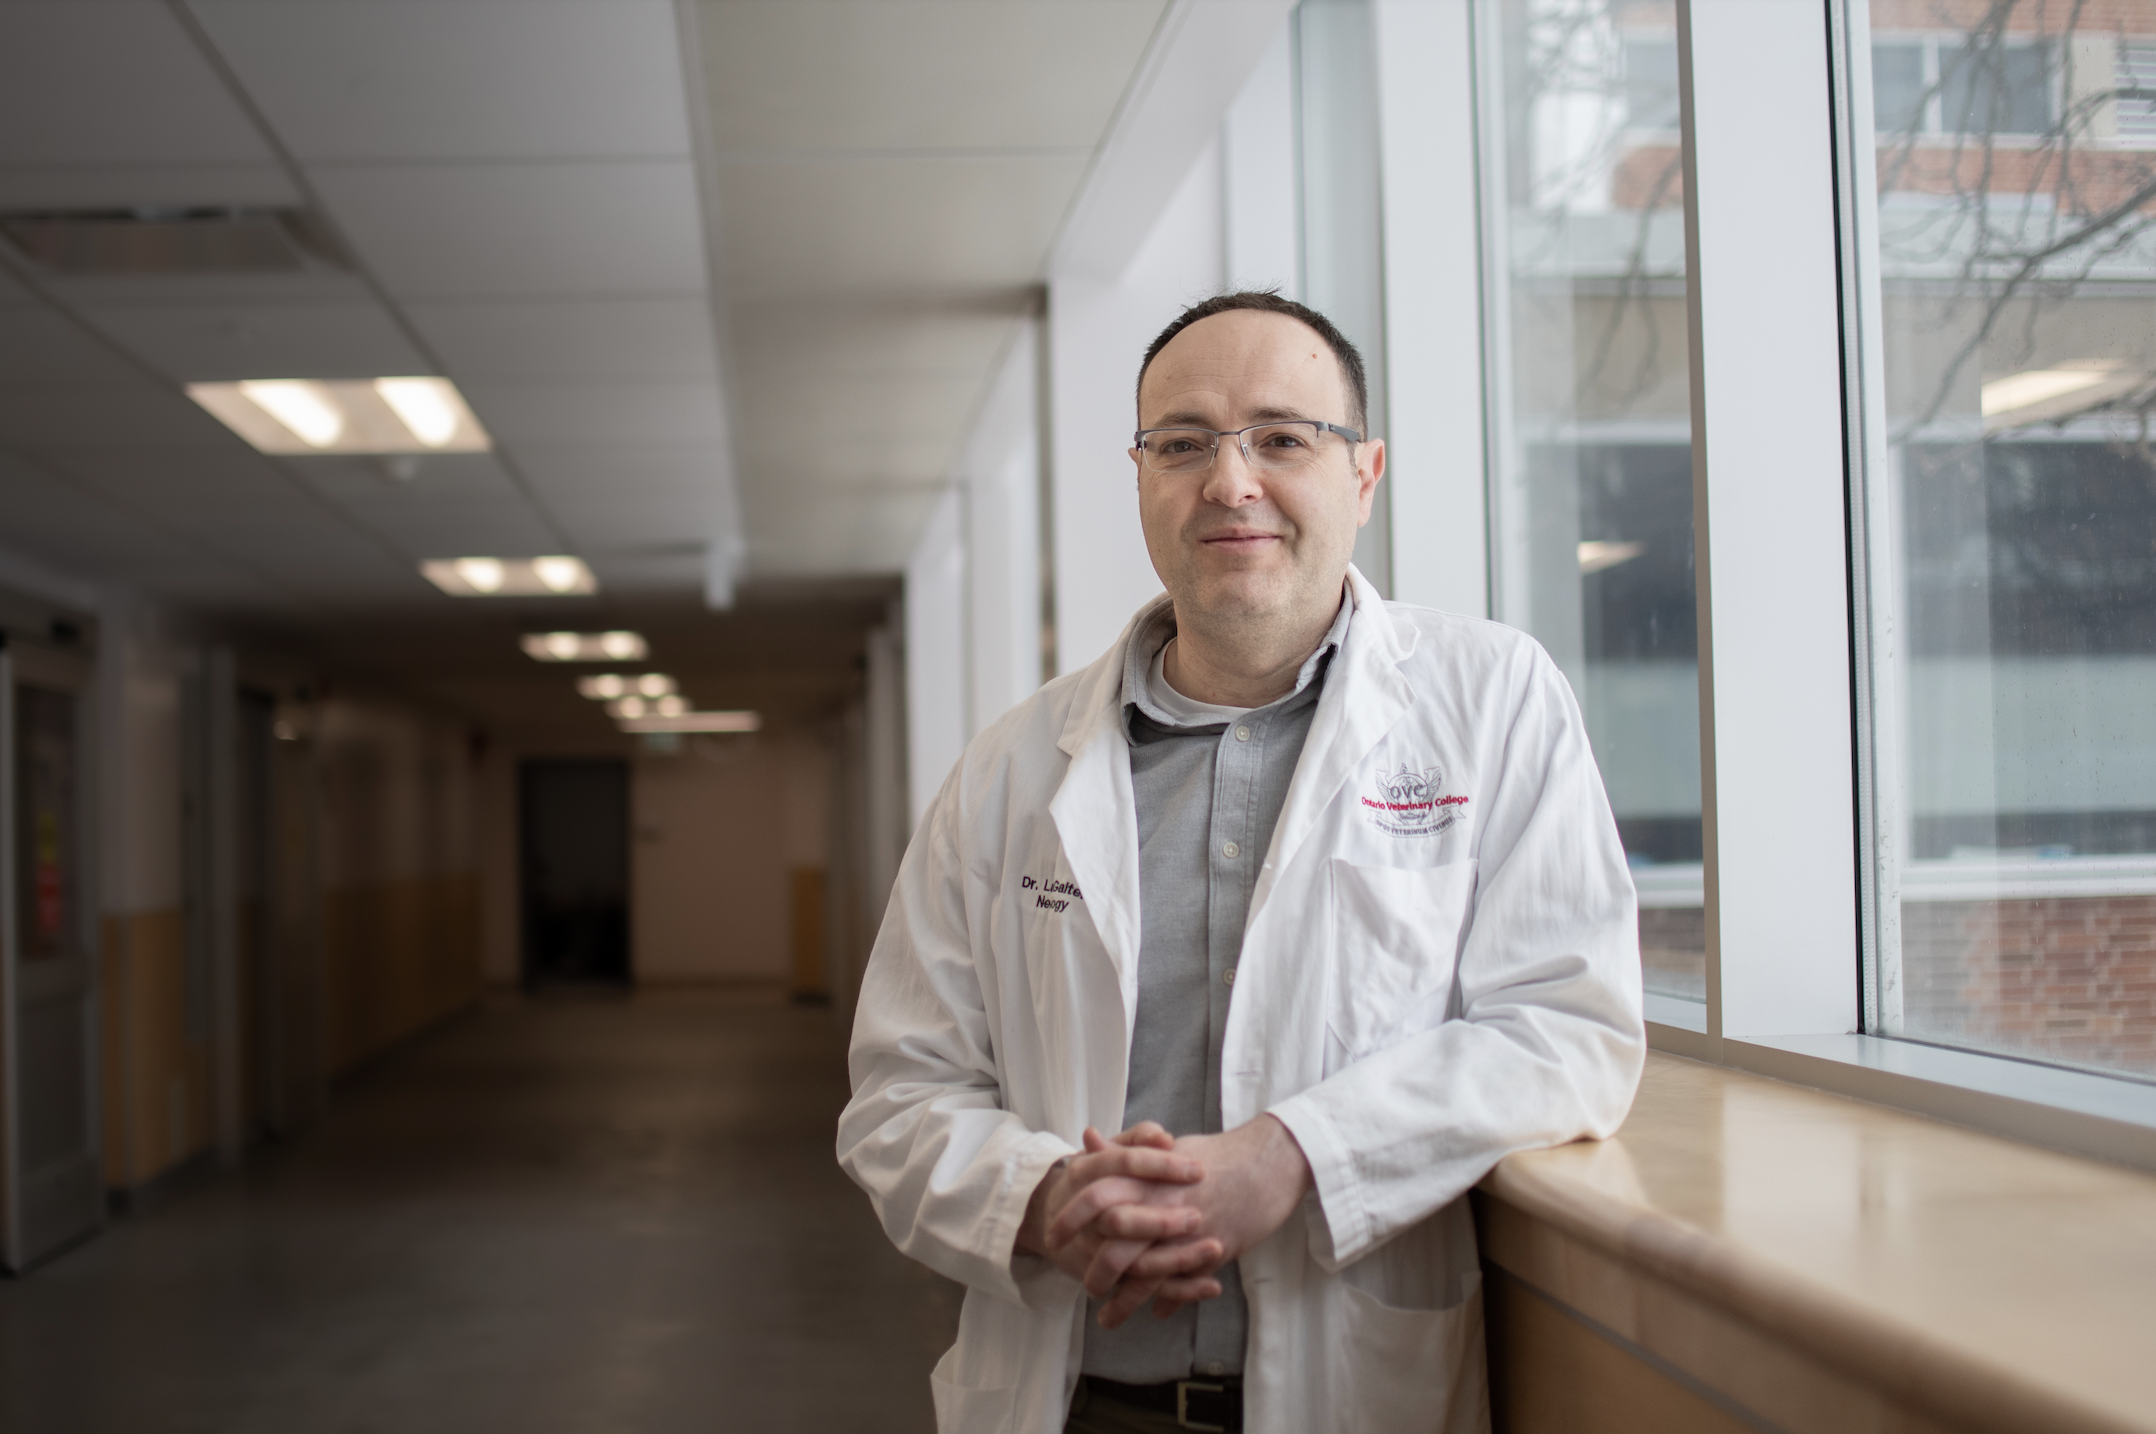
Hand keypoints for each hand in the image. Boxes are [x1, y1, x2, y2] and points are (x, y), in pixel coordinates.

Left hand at [1052, 1116, 1312, 1328]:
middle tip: (1085, 1285)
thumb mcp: (1167, 1146)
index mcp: (1149, 1174)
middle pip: (1117, 1243)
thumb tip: (1089, 1140)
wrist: (1269, 1160)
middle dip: (1096, 1270)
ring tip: (1108, 1317)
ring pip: (1148, 1274)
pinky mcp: (1214, 1248)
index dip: (1072, 1217)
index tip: (1054, 1235)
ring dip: (1125, 1300)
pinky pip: (1183, 1283)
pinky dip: (1166, 1301)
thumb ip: (1125, 1148)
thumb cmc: (1217, 1154)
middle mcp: (1164, 1203)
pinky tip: (1155, 1314)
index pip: (1097, 1195)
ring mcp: (1190, 1229)